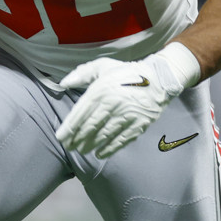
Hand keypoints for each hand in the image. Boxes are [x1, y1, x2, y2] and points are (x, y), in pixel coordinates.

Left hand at [56, 43, 199, 158]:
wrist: (159, 78)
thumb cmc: (125, 72)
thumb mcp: (102, 66)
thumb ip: (82, 73)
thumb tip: (63, 83)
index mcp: (101, 89)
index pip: (80, 112)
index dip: (69, 127)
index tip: (60, 137)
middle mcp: (112, 103)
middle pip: (90, 126)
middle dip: (77, 139)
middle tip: (69, 147)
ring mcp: (127, 115)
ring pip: (104, 135)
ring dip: (90, 145)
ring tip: (82, 150)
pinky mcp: (139, 124)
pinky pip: (121, 140)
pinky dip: (109, 149)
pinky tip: (100, 154)